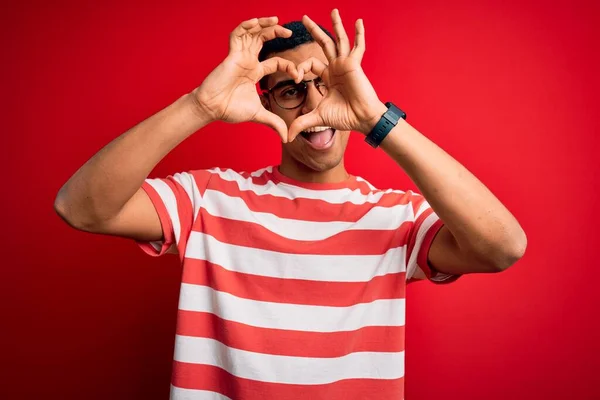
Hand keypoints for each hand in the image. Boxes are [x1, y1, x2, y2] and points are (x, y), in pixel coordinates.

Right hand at [192, 17, 299, 141]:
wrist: (212, 108)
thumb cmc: (230, 109)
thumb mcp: (259, 115)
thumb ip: (274, 122)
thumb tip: (287, 137)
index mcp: (255, 72)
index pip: (277, 62)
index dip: (289, 66)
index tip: (298, 75)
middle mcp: (248, 61)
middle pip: (264, 39)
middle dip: (277, 33)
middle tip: (290, 32)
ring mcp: (240, 56)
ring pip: (252, 33)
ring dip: (264, 25)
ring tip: (277, 21)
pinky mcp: (231, 54)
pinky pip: (238, 34)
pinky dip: (246, 26)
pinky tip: (257, 22)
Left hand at [288, 10, 386, 141]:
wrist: (361, 119)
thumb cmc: (343, 117)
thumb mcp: (317, 117)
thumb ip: (301, 123)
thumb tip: (285, 137)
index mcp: (327, 77)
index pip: (310, 64)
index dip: (300, 68)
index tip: (296, 77)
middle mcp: (336, 67)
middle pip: (323, 44)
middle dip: (314, 31)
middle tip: (304, 18)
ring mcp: (346, 64)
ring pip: (339, 40)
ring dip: (336, 25)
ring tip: (333, 10)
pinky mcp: (355, 64)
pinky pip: (358, 46)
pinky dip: (359, 34)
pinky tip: (358, 21)